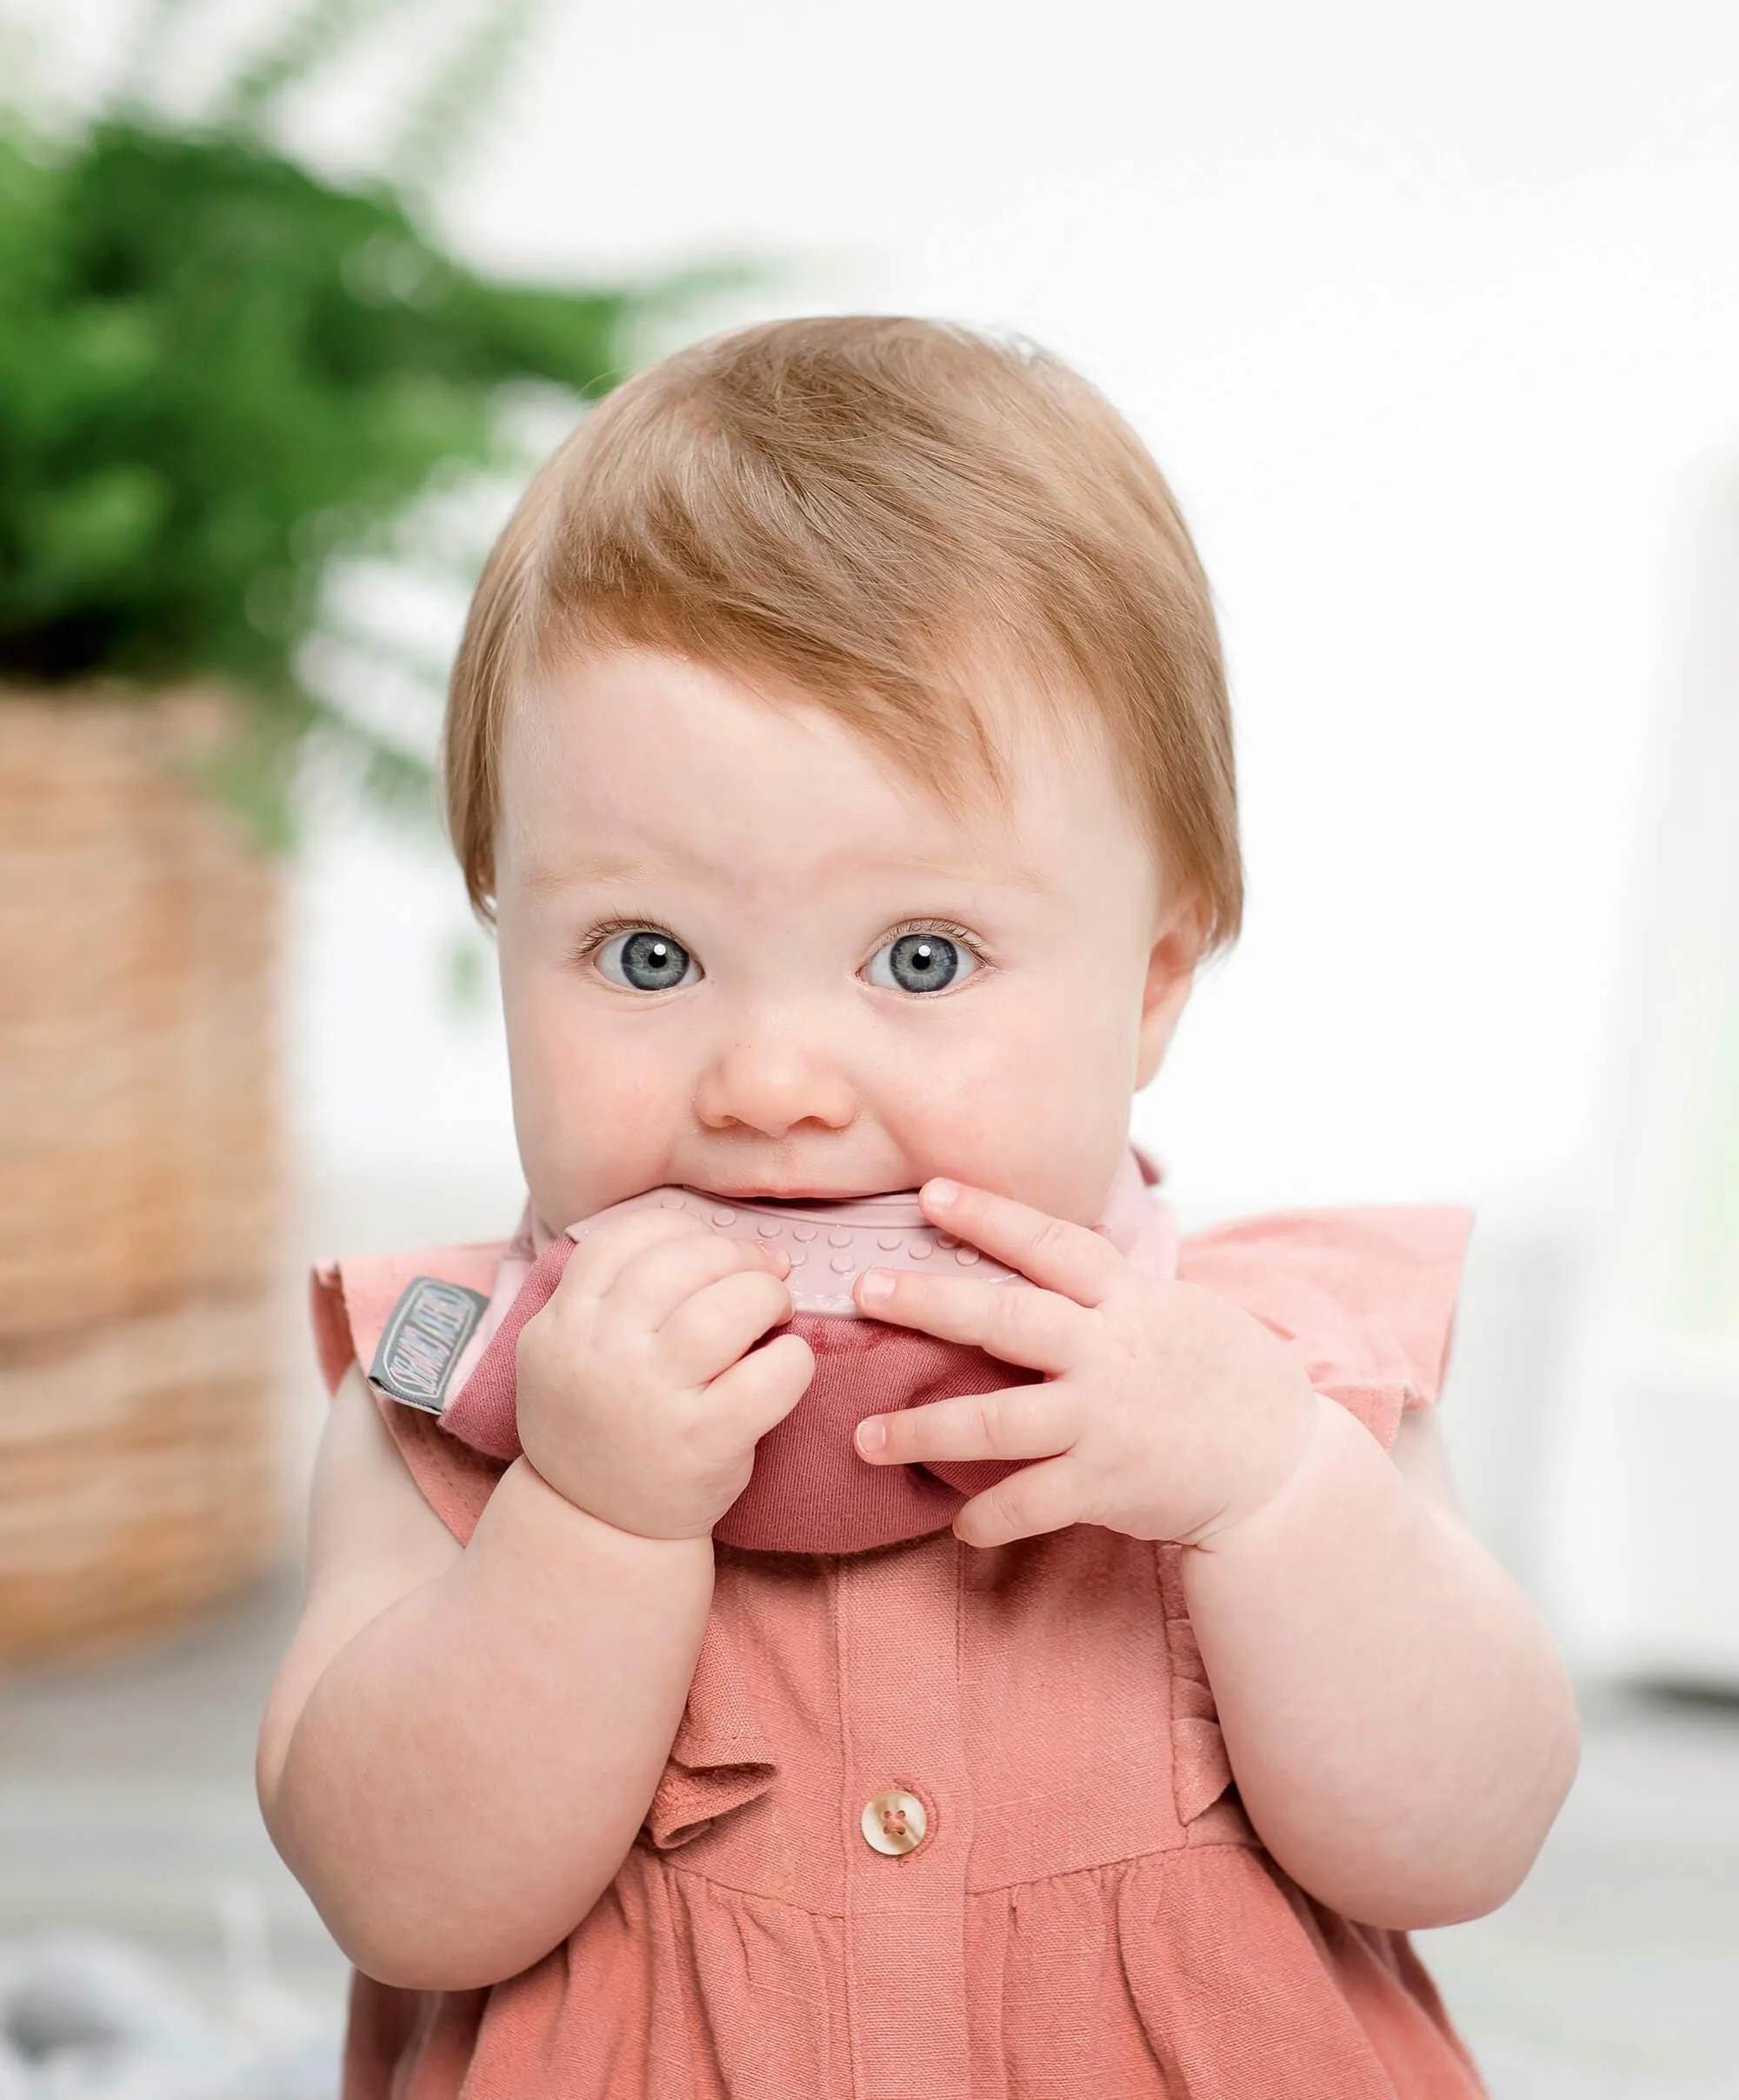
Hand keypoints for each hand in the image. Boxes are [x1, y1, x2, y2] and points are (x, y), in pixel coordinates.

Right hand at [516, 1207, 813, 1539]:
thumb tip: (708, 1238)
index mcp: (560, 1325)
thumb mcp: (567, 1352)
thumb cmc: (602, 1423)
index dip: (679, 1229)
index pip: (621, 1240)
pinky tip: (787, 1363)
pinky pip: (768, 1375)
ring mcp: (651, 1399)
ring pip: (725, 1309)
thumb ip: (606, 1293)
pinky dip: (792, 1358)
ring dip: (766, 1295)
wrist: (596, 1525)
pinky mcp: (703, 1441)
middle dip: (735, 1256)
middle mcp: (599, 1355)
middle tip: (762, 1274)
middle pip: (681, 1263)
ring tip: (775, 1310)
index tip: (710, 1247)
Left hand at [851, 1180, 1322, 1548]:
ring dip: (923, 1429)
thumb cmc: (1225, 1376)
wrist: (1282, 1465)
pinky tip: (956, 1526)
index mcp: (1127, 1299)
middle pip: (1006, 1319)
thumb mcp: (1176, 1308)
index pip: (1050, 1243)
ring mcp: (1104, 1420)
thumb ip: (1111, 1287)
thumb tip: (1048, 1250)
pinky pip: (1030, 1503)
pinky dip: (987, 1518)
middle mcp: (1109, 1352)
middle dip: (930, 1303)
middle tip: (865, 1290)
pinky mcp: (1106, 1484)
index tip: (928, 1192)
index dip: (989, 1215)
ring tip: (866, 1436)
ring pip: (996, 1422)